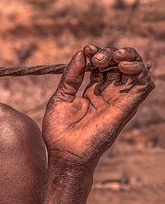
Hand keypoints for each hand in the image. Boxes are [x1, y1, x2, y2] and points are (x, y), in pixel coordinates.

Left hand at [42, 45, 154, 168]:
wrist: (66, 153)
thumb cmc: (60, 132)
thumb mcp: (61, 98)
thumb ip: (71, 76)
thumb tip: (81, 53)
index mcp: (93, 92)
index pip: (102, 66)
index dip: (97, 54)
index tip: (87, 50)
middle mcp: (108, 95)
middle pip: (120, 65)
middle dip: (111, 53)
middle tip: (97, 57)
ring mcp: (119, 101)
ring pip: (136, 71)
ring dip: (130, 57)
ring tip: (116, 57)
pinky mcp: (127, 108)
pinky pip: (144, 85)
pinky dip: (140, 71)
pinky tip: (124, 66)